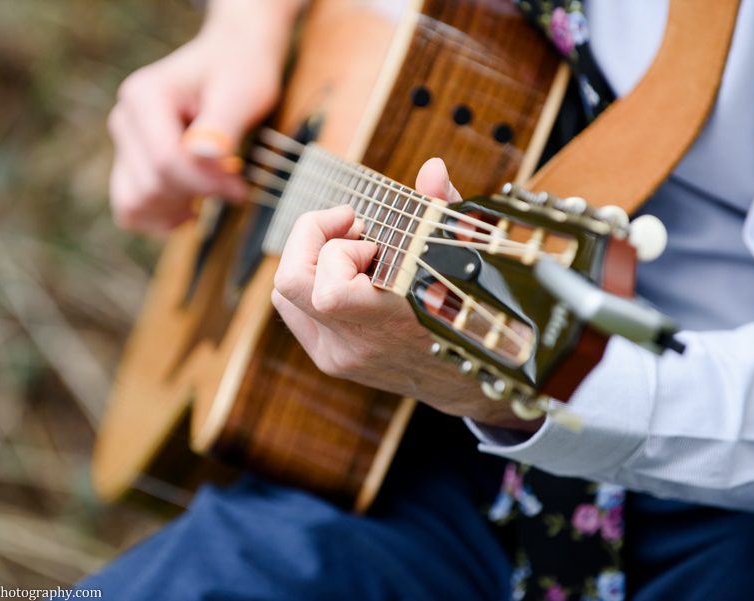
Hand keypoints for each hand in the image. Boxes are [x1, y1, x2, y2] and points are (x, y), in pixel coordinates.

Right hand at [108, 1, 301, 232]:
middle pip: (150, 186)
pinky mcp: (130, 163)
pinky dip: (159, 217)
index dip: (206, 184)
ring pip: (133, 204)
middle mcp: (125, 119)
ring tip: (208, 196)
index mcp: (145, 96)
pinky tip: (190, 208)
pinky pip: (131, 208)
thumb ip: (221, 127)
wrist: (230, 58)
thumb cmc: (240, 71)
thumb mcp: (242, 93)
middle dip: (195, 195)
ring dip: (174, 210)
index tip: (241, 189)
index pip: (166, 161)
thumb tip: (203, 157)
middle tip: (232, 186)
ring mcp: (124, 143)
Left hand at [272, 158, 539, 430]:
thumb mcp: (464, 258)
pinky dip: (311, 279)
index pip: (328, 292)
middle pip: (289, 282)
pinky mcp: (328, 360)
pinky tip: (347, 272)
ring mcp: (337, 356)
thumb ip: (442, 211)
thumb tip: (431, 167)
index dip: (334, 249)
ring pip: (284, 293)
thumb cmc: (469, 312)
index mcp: (392, 320)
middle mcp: (356, 344)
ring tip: (355, 248)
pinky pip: (292, 308)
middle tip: (351, 226)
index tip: (366, 232)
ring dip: (312, 257)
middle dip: (312, 237)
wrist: (467, 382)